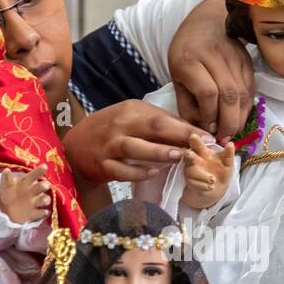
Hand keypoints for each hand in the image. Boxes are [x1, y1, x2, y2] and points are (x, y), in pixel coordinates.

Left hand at [0, 164, 51, 223]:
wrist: (5, 211)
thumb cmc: (7, 195)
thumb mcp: (5, 187)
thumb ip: (6, 179)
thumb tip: (7, 170)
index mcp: (26, 183)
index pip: (33, 175)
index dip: (39, 171)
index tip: (44, 167)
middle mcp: (33, 191)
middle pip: (42, 187)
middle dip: (44, 186)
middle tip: (45, 185)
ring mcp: (35, 202)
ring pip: (45, 199)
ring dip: (45, 199)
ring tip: (43, 201)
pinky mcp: (35, 213)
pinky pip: (42, 213)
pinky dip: (44, 212)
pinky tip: (44, 212)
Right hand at [61, 100, 201, 182]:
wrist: (76, 146)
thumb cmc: (112, 130)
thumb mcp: (132, 118)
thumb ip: (158, 124)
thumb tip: (191, 132)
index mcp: (131, 111)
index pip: (162, 118)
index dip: (186, 127)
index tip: (208, 137)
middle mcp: (120, 125)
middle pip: (151, 128)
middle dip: (177, 136)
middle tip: (197, 145)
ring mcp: (110, 146)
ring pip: (135, 148)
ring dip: (158, 152)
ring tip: (178, 156)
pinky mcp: (102, 165)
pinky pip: (121, 170)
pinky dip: (137, 172)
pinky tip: (152, 173)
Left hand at [169, 0, 254, 138]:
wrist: (209, 20)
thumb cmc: (186, 50)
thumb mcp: (176, 76)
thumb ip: (186, 103)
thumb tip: (200, 129)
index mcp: (190, 60)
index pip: (207, 92)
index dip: (209, 115)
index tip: (207, 129)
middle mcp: (214, 57)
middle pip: (228, 95)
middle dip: (227, 122)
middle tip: (223, 139)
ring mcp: (234, 59)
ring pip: (242, 94)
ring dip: (239, 119)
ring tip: (231, 133)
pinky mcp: (247, 63)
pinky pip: (250, 90)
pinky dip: (245, 109)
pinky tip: (238, 119)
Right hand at [181, 133, 234, 209]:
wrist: (217, 187)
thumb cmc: (221, 170)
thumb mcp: (227, 163)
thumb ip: (228, 154)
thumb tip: (231, 144)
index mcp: (202, 151)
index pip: (197, 143)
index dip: (195, 140)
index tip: (193, 136)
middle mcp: (193, 158)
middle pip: (188, 155)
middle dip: (188, 154)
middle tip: (189, 153)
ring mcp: (190, 170)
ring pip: (193, 172)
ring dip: (203, 176)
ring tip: (213, 180)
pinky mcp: (189, 181)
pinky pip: (195, 183)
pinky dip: (204, 185)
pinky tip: (210, 186)